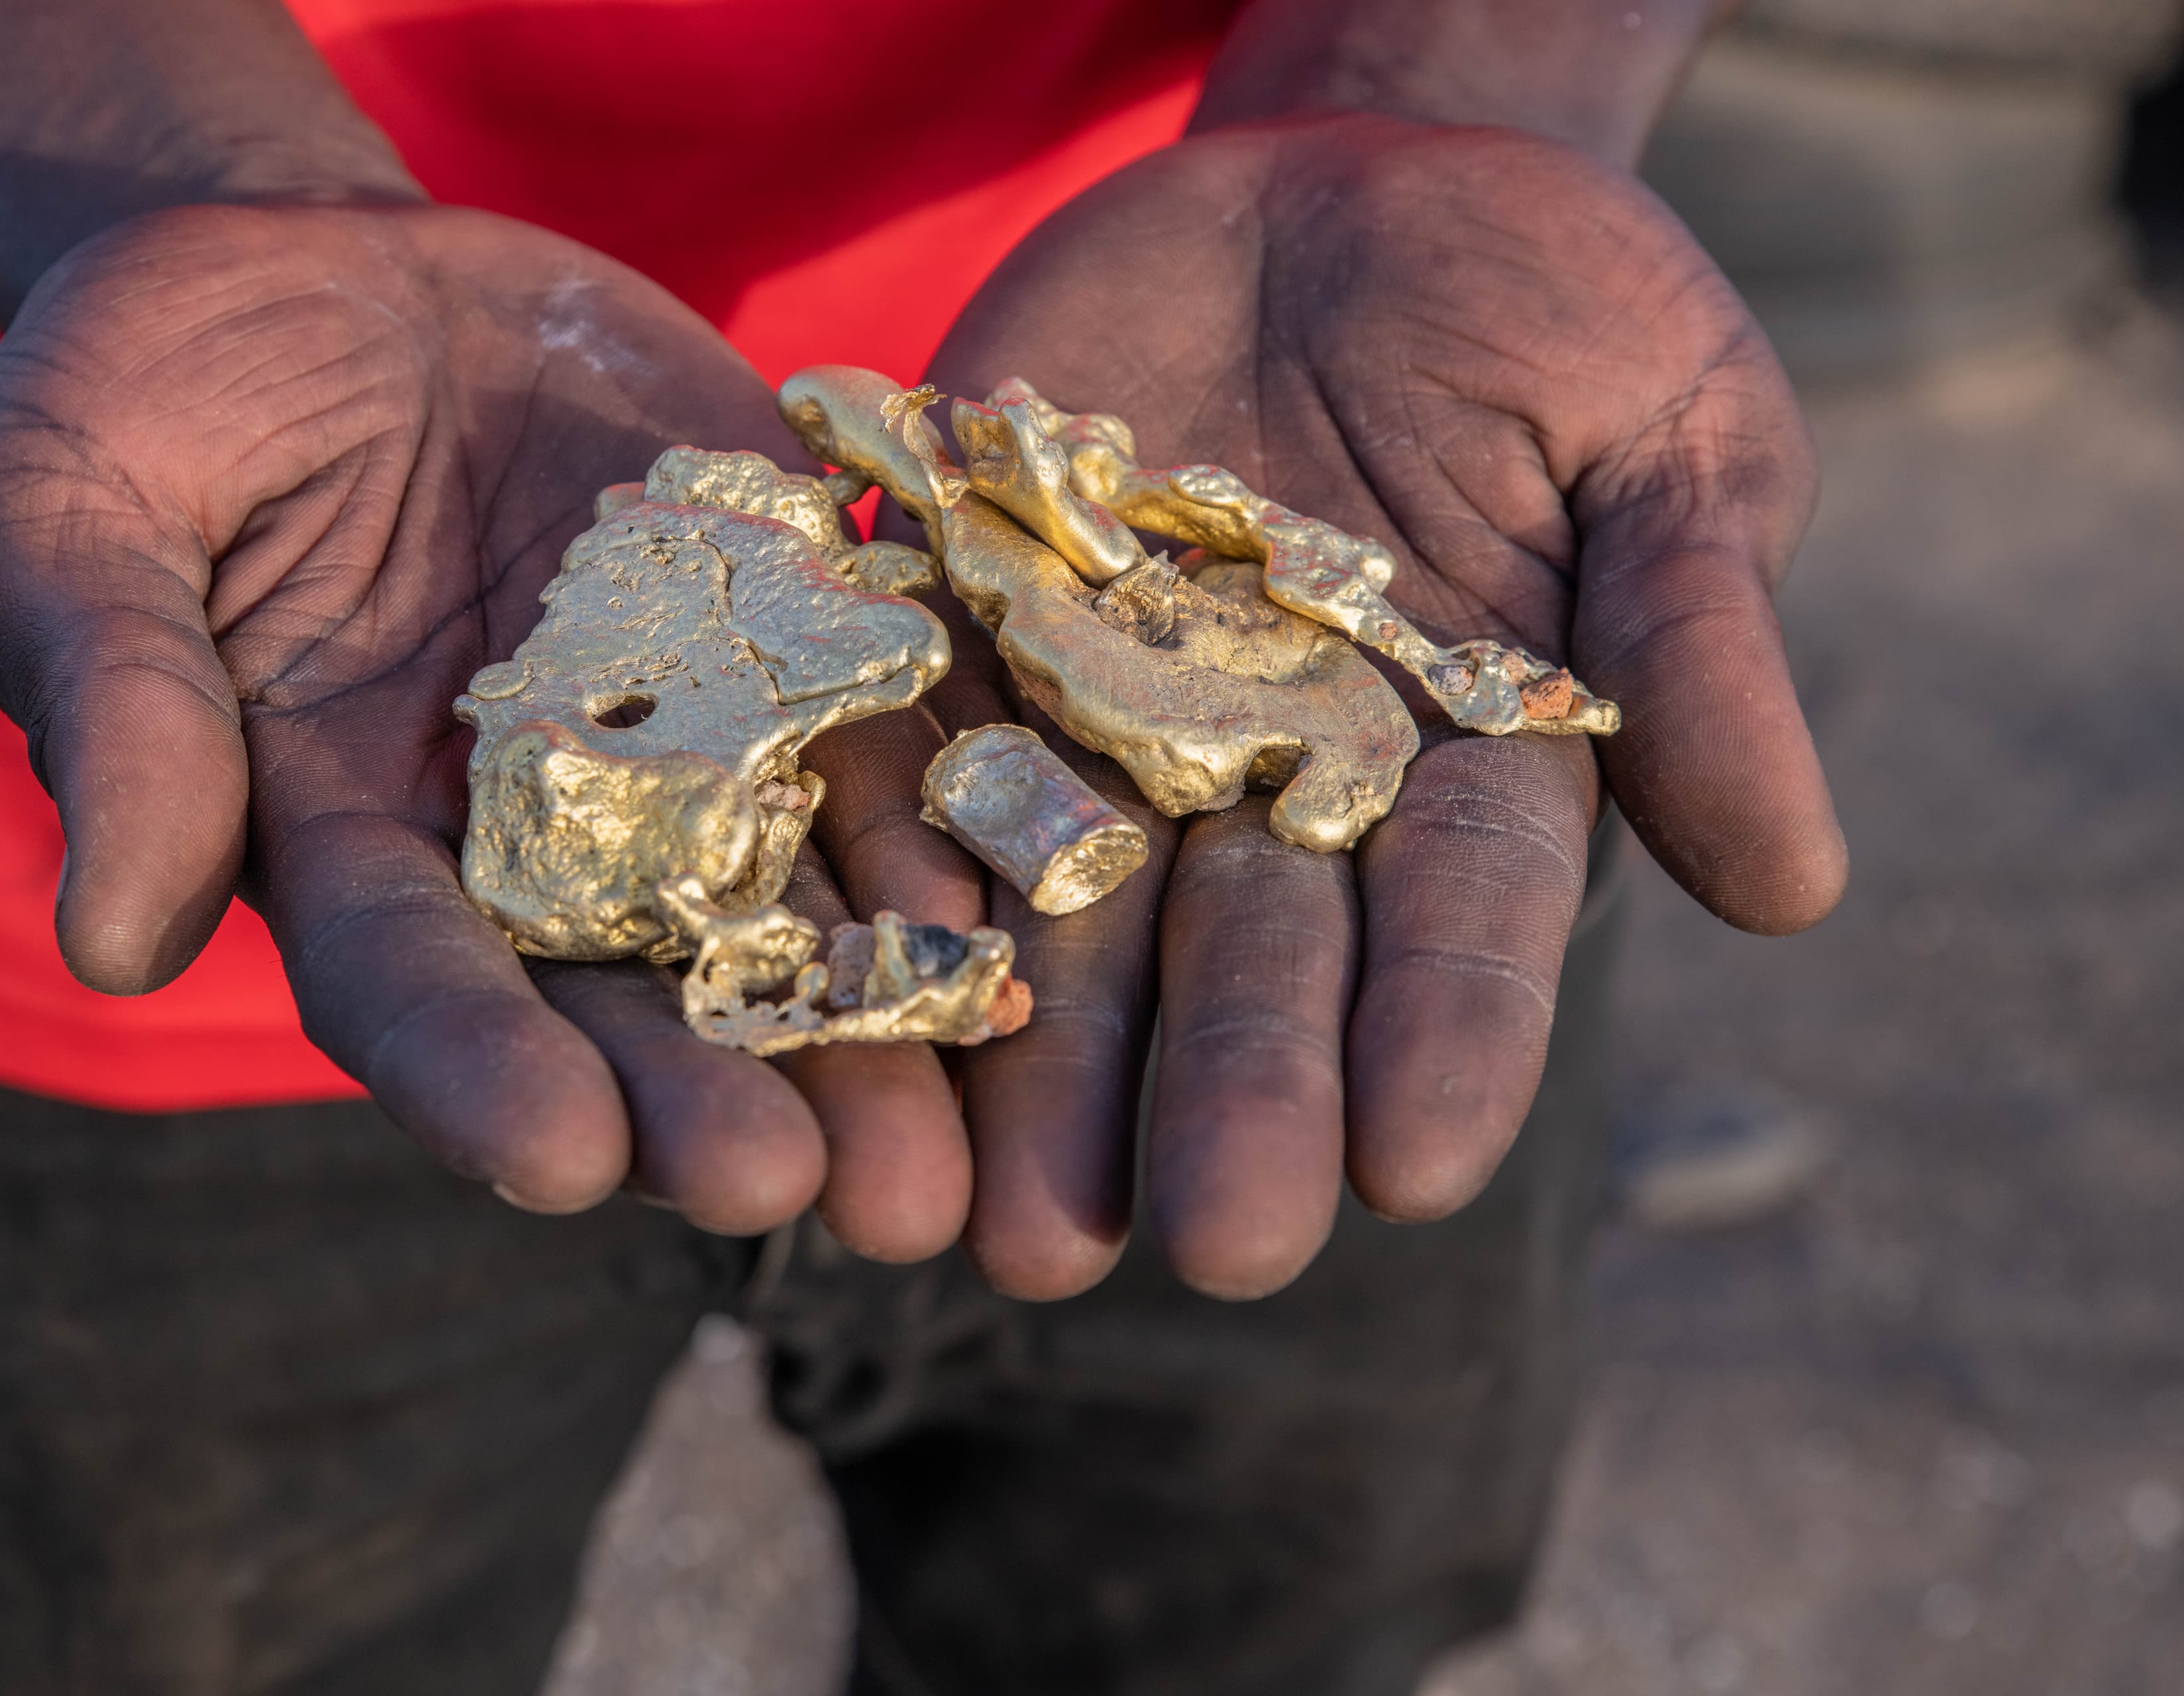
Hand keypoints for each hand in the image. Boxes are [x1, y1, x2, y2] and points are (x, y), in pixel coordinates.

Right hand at [0, 201, 965, 1238]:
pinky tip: (1032, 901)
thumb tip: (111, 936)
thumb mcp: (67, 515)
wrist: (326, 273)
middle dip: (713, 1094)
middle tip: (803, 1191)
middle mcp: (531, 836)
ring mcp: (676, 740)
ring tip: (957, 1135)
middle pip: (627, 995)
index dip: (478, 1073)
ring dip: (872, 1016)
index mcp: (344, 845)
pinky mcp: (788, 634)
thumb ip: (117, 707)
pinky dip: (954, 813)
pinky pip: (883, 732)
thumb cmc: (150, 397)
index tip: (555, 1157)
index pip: (408, 987)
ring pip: (786, 903)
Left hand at [840, 114, 1844, 1298]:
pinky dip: (883, 869)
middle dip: (1230, 1097)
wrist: (1334, 190)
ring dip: (1032, 1067)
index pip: (1467, 924)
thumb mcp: (1662, 432)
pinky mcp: (972, 639)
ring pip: (1069, 914)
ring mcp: (1111, 720)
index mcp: (1464, 764)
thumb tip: (1797, 887)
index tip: (1419, 1165)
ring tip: (995, 1221)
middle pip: (1253, 958)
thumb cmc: (1547, 304)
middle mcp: (1277, 785)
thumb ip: (1695, 642)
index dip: (1446, 1038)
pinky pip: (916, 762)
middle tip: (1203, 1242)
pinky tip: (839, 996)